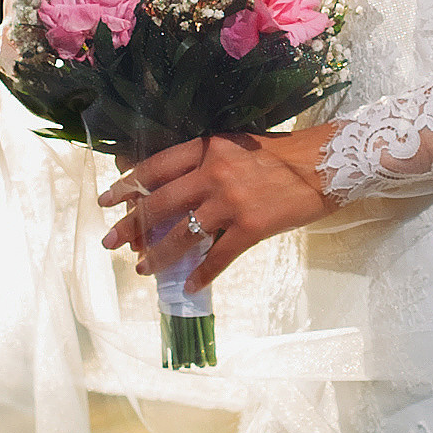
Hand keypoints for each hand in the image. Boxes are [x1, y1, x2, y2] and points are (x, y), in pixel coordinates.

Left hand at [97, 124, 335, 291]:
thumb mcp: (236, 146)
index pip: (156, 167)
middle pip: (160, 203)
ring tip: (143, 270)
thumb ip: (205, 162)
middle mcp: (214, 173)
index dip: (127, 185)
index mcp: (208, 149)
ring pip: (183, 235)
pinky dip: (202, 274)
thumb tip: (172, 188)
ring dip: (159, 255)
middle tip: (109, 243)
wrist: (326, 162)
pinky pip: (219, 257)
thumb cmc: (282, 153)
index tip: (106, 200)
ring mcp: (232, 202)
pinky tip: (190, 286)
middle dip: (130, 226)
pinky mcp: (252, 227)